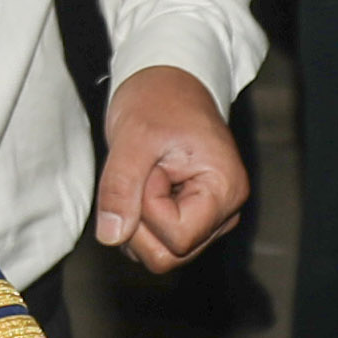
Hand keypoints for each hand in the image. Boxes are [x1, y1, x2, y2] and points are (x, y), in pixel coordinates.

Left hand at [93, 64, 246, 271]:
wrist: (167, 82)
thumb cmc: (159, 100)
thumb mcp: (133, 137)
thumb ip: (120, 187)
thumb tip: (112, 235)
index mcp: (225, 190)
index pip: (178, 238)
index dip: (149, 209)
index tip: (150, 169)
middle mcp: (225, 212)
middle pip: (170, 254)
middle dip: (140, 221)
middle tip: (142, 174)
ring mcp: (209, 219)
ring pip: (161, 254)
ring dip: (136, 221)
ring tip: (145, 176)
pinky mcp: (192, 219)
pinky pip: (157, 242)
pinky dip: (138, 220)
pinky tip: (144, 186)